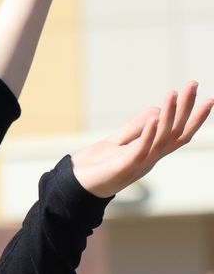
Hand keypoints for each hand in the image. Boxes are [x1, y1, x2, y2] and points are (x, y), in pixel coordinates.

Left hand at [70, 82, 210, 197]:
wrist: (73, 189)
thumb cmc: (94, 167)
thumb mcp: (116, 143)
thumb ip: (135, 128)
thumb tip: (156, 111)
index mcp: (149, 152)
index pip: (177, 133)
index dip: (193, 118)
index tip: (207, 98)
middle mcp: (149, 159)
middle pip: (174, 132)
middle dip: (186, 109)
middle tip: (193, 84)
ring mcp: (138, 164)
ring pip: (161, 139)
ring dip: (168, 115)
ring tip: (173, 93)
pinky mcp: (122, 169)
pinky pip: (140, 150)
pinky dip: (148, 134)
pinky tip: (155, 118)